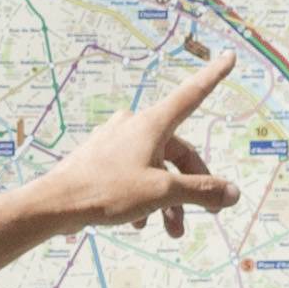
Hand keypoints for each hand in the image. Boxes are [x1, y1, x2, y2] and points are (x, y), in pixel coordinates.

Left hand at [21, 51, 236, 244]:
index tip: (229, 56)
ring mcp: (116, 141)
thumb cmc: (107, 191)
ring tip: (171, 230)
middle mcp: (135, 126)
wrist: (56, 204)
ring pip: (156, 168)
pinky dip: (144, 196)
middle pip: (178, 151)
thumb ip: (201, 191)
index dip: (213, 76)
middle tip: (206, 214)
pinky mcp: (102, 159)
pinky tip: (139, 222)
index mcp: (152, 124)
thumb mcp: (162, 193)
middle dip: (191, 186)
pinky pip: (134, 174)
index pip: (192, 94)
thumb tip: (232, 193)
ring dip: (168, 199)